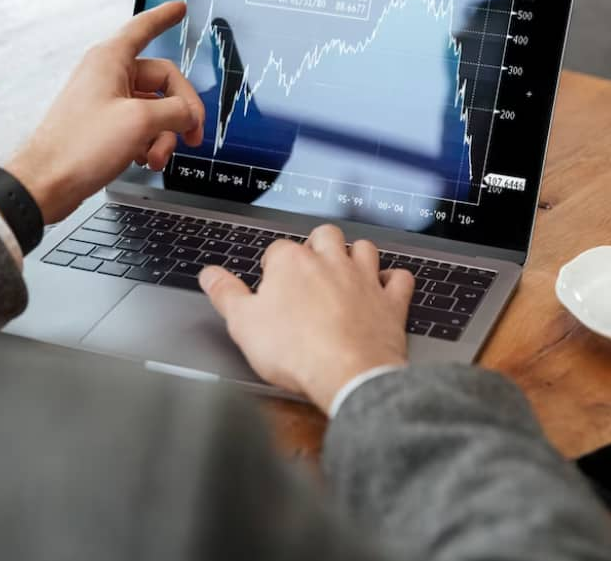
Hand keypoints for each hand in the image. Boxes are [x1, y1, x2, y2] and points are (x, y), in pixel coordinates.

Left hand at [6, 1, 204, 222]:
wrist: (48, 182)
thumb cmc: (80, 146)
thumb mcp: (140, 122)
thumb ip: (176, 111)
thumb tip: (190, 114)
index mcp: (111, 60)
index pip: (144, 28)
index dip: (164, 18)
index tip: (178, 9)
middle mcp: (108, 76)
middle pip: (162, 81)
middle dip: (180, 111)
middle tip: (192, 135)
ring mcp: (107, 102)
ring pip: (155, 109)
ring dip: (164, 135)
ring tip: (158, 156)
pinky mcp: (105, 127)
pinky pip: (141, 127)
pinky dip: (150, 143)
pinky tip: (146, 159)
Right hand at [199, 225, 414, 413]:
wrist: (347, 374)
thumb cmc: (295, 351)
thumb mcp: (243, 324)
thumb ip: (226, 294)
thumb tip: (210, 275)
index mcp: (292, 263)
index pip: (278, 250)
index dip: (272, 267)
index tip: (270, 286)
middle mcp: (330, 261)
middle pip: (324, 235)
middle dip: (316, 246)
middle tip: (308, 270)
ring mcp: (364, 279)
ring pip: (364, 248)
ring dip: (355, 255)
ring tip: (344, 270)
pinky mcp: (391, 302)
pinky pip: (400, 278)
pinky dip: (394, 280)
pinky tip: (386, 287)